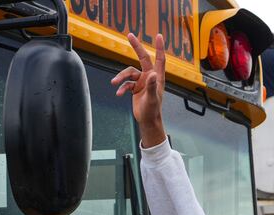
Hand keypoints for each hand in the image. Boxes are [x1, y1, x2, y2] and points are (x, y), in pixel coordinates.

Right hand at [112, 32, 167, 146]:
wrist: (147, 121)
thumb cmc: (152, 111)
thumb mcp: (152, 99)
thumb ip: (151, 86)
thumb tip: (151, 74)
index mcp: (157, 77)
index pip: (159, 59)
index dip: (159, 47)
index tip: (158, 35)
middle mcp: (149, 77)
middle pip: (142, 58)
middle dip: (136, 47)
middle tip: (129, 35)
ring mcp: (141, 81)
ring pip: (129, 73)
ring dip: (121, 77)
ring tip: (114, 83)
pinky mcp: (135, 88)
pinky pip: (126, 84)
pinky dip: (121, 88)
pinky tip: (118, 94)